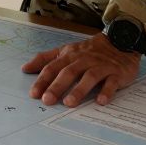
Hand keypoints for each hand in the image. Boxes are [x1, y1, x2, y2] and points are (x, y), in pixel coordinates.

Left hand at [22, 32, 140, 106]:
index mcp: (70, 55)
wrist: (120, 41)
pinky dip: (106, 91)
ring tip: (69, 103)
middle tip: (47, 100)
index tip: (34, 93)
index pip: (53, 67)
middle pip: (69, 72)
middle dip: (57, 86)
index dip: (43, 80)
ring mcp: (101, 66)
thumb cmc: (90, 51)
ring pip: (89, 77)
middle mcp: (84, 60)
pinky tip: (101, 101)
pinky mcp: (116, 73)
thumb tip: (25, 68)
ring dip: (79, 90)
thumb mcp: (66, 51)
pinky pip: (111, 82)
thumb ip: (45, 59)